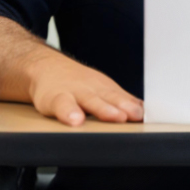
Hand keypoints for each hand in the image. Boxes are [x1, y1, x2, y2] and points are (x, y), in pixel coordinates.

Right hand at [27, 49, 144, 128]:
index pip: (122, 98)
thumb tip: (143, 112)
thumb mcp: (101, 89)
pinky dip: (68, 113)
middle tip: (133, 115)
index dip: (132, 106)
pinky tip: (74, 121)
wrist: (46, 68)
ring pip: (89, 100)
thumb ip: (120, 101)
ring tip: (112, 116)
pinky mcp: (55, 99)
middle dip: (121, 107)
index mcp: (105, 89)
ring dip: (101, 109)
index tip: (143, 115)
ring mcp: (74, 93)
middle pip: (109, 98)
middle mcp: (92, 90)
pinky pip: (62, 106)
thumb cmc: (77, 84)